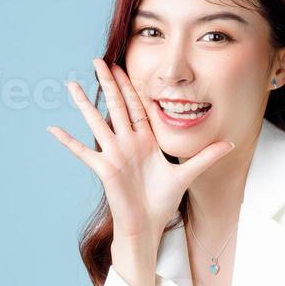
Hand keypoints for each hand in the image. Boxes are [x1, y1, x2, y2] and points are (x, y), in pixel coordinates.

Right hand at [47, 58, 235, 240]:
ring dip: (84, 104)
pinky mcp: (105, 169)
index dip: (131, 86)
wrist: (148, 225)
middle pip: (116, 106)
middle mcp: (127, 143)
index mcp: (145, 141)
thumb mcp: (187, 174)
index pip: (137, 107)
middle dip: (108, 83)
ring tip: (71, 84)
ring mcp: (114, 155)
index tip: (122, 66)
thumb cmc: (163, 202)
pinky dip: (68, 141)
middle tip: (98, 60)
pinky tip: (53, 129)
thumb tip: (231, 143)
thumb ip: (206, 157)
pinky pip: (83, 152)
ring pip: (97, 122)